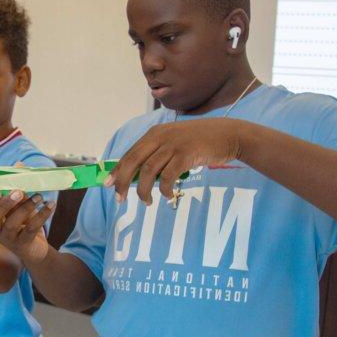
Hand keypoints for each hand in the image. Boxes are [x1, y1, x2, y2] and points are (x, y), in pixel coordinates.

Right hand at [0, 190, 54, 262]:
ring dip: (26, 207)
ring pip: (12, 223)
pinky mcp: (23, 244)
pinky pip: (31, 229)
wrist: (35, 250)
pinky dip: (42, 215)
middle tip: (18, 192)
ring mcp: (9, 240)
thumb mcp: (19, 210)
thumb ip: (18, 198)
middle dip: (4, 204)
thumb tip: (20, 182)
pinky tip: (51, 205)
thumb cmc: (24, 225)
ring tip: (38, 197)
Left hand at [105, 118, 245, 204]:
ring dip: (144, 190)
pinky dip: (164, 189)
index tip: (108, 184)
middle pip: (133, 161)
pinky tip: (166, 195)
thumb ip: (157, 154)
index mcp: (154, 133)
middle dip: (123, 182)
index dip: (117, 170)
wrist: (228, 135)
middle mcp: (160, 137)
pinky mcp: (186, 154)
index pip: (129, 153)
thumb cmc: (200, 142)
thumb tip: (138, 177)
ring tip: (146, 202)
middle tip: (120, 199)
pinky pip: (168, 176)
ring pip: (148, 171)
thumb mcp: (174, 143)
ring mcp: (173, 144)